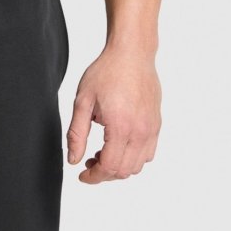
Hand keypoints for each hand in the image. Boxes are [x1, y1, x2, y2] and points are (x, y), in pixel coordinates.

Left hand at [66, 44, 161, 183]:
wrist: (131, 54)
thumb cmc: (107, 72)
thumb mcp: (83, 100)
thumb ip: (77, 133)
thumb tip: (74, 160)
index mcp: (120, 127)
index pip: (109, 167)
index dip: (94, 177)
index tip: (82, 175)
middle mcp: (140, 132)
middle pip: (123, 171)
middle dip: (104, 173)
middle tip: (88, 161)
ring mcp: (151, 129)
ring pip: (137, 166)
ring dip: (119, 167)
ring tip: (102, 152)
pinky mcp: (156, 124)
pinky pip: (148, 154)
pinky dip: (133, 158)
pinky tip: (119, 144)